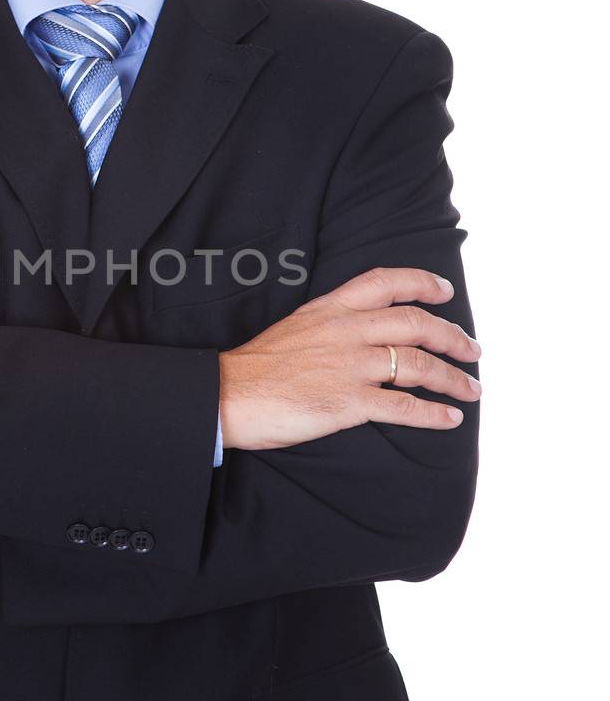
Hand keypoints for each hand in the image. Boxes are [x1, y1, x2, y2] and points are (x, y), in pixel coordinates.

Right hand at [218, 266, 480, 450]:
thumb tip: (361, 336)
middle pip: (415, 324)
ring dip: (453, 378)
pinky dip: (433, 413)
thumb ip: (331, 325)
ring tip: (471, 389)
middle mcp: (346, 331)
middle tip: (472, 350)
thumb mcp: (296, 327)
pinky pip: (403, 407)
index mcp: (331, 309)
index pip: (385, 282)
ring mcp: (350, 366)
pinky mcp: (348, 402)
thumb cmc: (257, 367)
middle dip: (452, 336)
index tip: (445, 292)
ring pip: (418, 366)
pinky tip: (449, 418)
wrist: (228, 395)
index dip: (422, 283)